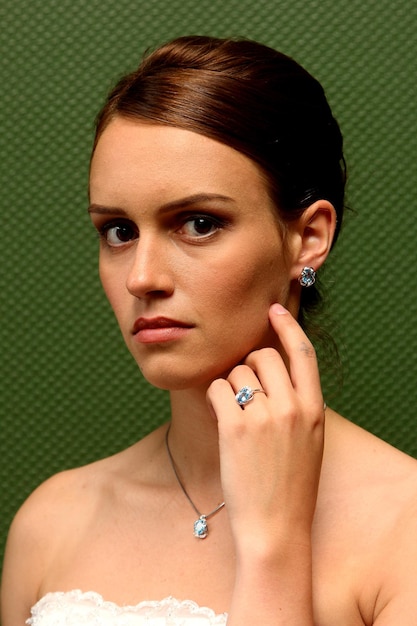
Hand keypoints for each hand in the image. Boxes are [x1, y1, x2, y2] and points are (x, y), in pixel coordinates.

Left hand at [206, 303, 324, 553]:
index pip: (303, 353)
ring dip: (230, 386)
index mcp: (314, 408)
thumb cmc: (290, 484)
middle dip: (248, 366)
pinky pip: (217, 389)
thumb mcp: (309, 440)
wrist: (276, 527)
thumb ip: (298, 405)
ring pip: (236, 372)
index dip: (287, 326)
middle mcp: (292, 407)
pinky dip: (214, 398)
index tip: (273, 309)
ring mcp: (264, 416)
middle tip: (244, 392)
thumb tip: (274, 374)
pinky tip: (220, 418)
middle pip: (263, 356)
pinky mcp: (235, 427)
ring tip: (235, 417)